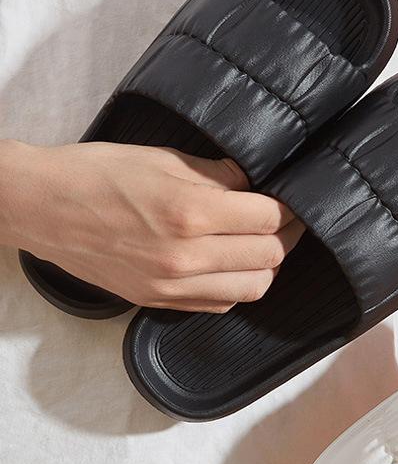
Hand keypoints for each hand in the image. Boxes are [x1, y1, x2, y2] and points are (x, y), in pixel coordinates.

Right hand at [0, 139, 303, 311]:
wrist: (42, 209)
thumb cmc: (98, 175)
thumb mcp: (163, 159)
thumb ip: (218, 175)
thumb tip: (253, 185)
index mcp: (190, 213)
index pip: (268, 218)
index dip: (288, 209)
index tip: (290, 202)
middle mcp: (186, 257)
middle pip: (269, 256)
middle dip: (286, 236)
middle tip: (285, 221)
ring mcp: (173, 286)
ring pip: (253, 288)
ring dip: (267, 266)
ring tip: (261, 245)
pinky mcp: (161, 302)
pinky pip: (222, 304)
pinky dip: (238, 286)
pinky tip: (233, 266)